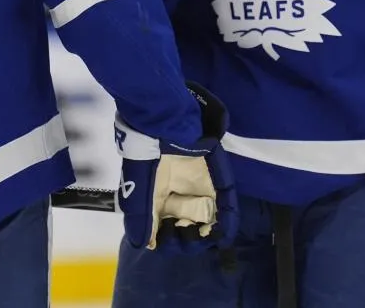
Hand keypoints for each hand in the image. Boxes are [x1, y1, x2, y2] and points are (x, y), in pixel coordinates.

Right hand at [115, 83, 237, 252]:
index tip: (164, 242)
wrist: (166, 120)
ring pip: (208, 217)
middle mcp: (178, 192)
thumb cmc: (147, 152)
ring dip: (207, 234)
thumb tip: (145, 244)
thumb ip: (139, 215)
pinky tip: (223, 233)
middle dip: (186, 239)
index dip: (166, 239)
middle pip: (187, 225)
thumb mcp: (137, 185)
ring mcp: (199, 185)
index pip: (164, 226)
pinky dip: (227, 220)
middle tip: (183, 238)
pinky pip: (226, 202)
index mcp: (156, 195)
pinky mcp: (216, 177)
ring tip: (203, 239)